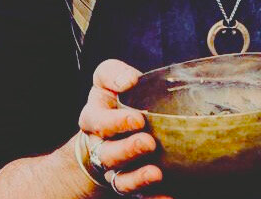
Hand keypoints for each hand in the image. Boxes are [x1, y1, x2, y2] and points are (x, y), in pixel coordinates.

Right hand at [78, 58, 172, 197]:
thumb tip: (129, 81)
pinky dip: (151, 198)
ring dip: (137, 179)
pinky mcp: (129, 184)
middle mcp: (99, 147)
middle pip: (106, 155)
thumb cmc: (113, 98)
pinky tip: (167, 197)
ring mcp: (114, 169)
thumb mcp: (107, 78)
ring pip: (119, 180)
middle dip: (127, 150)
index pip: (97, 122)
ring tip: (156, 173)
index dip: (116, 123)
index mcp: (93, 119)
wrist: (109, 130)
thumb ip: (114, 74)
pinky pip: (137, 197)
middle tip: (148, 143)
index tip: (138, 119)